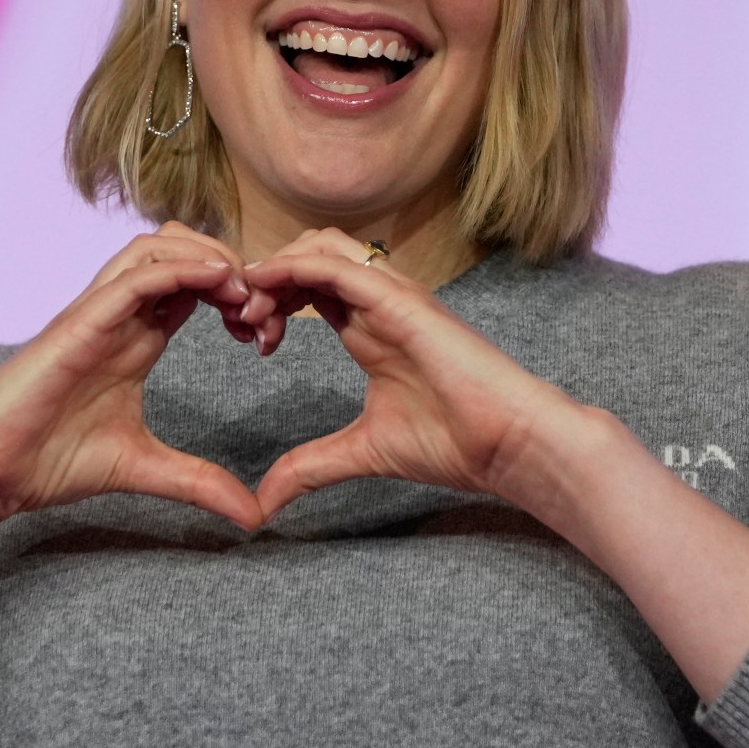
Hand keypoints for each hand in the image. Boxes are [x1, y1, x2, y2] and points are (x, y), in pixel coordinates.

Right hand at [0, 223, 265, 609]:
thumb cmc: (47, 461)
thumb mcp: (145, 469)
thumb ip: (199, 483)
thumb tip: (253, 516)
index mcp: (136, 339)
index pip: (194, 286)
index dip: (239, 294)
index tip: (268, 331)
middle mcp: (118, 316)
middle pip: (181, 249)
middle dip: (232, 264)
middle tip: (265, 305)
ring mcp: (96, 314)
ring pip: (157, 247)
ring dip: (209, 257)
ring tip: (245, 291)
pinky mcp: (78, 322)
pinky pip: (134, 276)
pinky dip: (180, 268)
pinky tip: (219, 281)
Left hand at [241, 229, 605, 521]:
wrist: (507, 443)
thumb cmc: (454, 442)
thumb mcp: (361, 452)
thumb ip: (311, 467)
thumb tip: (264, 501)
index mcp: (370, 328)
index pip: (309, 287)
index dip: (269, 301)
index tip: (247, 340)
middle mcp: (380, 303)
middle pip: (309, 257)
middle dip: (266, 280)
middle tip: (240, 322)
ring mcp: (393, 296)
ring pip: (322, 247)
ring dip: (277, 268)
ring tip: (250, 308)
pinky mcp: (403, 300)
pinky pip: (340, 264)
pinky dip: (296, 267)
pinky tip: (267, 288)